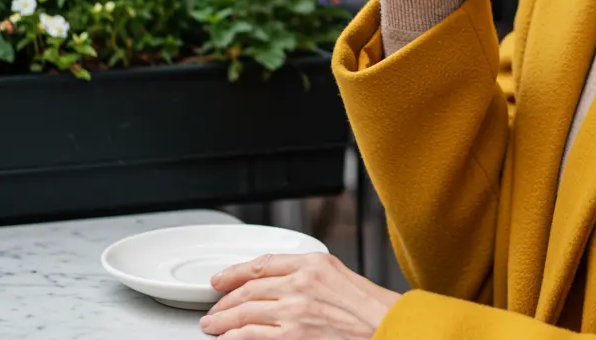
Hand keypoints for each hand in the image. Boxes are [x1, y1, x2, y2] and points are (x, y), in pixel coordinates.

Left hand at [200, 251, 400, 338]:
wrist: (383, 325)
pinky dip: (235, 337)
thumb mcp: (335, 274)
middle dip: (224, 300)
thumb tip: (273, 283)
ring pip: (245, 312)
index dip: (235, 272)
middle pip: (249, 288)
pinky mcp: (292, 337)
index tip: (220, 279)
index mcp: (312, 263)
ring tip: (212, 325)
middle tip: (212, 309)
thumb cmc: (364, 305)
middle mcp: (300, 283)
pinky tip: (228, 338)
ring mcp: (294, 311)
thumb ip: (305, 274)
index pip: (262, 264)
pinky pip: (252, 335)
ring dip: (223, 320)